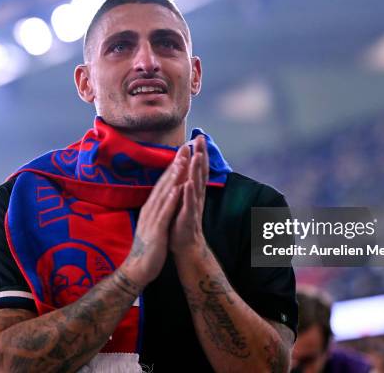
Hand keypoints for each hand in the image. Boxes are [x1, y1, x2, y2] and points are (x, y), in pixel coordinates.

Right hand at [120, 145, 190, 288]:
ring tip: (182, 161)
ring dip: (173, 177)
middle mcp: (151, 209)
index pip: (163, 184)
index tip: (181, 153)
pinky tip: (178, 188)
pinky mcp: (156, 229)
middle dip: (174, 166)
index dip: (172, 168)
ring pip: (164, 194)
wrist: (137, 268)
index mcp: (151, 208)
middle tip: (183, 148)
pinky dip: (171, 199)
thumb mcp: (153, 224)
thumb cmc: (148, 247)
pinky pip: (165, 212)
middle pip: (163, 184)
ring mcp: (152, 218)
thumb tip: (163, 199)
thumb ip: (157, 210)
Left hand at [169, 135, 208, 255]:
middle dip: (201, 154)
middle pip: (201, 172)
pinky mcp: (188, 218)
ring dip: (197, 170)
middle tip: (201, 137)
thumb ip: (186, 184)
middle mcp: (197, 196)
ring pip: (196, 184)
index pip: (198, 168)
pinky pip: (189, 204)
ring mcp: (193, 206)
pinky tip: (188, 183)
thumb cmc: (182, 223)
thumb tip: (186, 169)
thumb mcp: (184, 200)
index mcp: (194, 191)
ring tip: (198, 155)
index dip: (200, 152)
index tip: (200, 136)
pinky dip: (189, 193)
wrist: (186, 247)